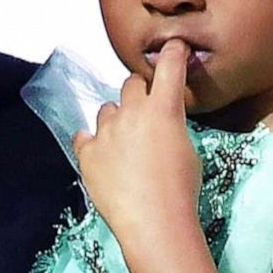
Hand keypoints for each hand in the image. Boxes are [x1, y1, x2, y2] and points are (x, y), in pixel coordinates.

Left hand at [72, 39, 201, 236]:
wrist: (154, 223)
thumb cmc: (181, 190)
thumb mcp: (188, 150)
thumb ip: (171, 125)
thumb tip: (161, 121)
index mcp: (163, 108)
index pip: (169, 65)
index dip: (173, 53)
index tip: (174, 49)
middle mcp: (131, 112)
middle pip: (131, 84)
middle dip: (140, 93)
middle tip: (147, 114)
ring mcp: (105, 131)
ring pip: (107, 109)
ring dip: (116, 120)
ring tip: (126, 147)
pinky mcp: (86, 152)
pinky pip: (85, 137)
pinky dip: (93, 144)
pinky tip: (103, 159)